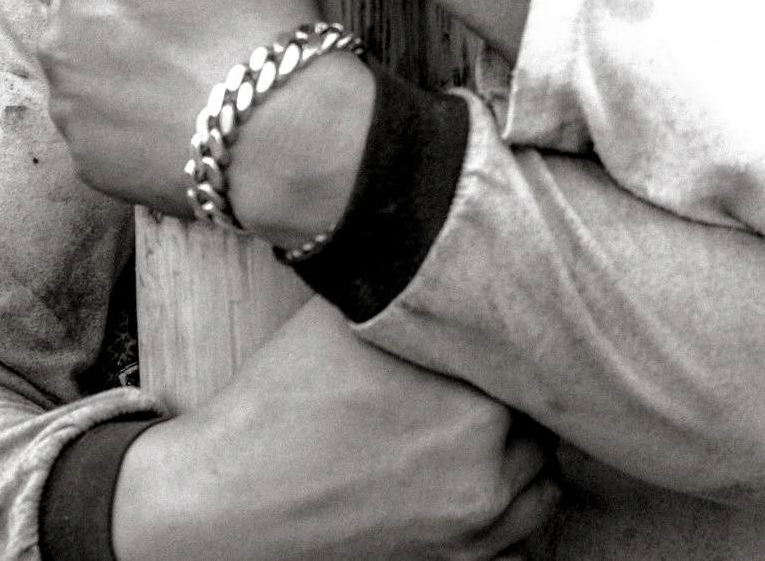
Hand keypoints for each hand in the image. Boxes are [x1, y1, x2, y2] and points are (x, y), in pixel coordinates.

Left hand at [42, 0, 373, 247]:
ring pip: (82, 54)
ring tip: (183, 68)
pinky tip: (174, 108)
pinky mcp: (80, 148)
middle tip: (191, 20)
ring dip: (115, 53)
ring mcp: (66, 93)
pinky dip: (123, 110)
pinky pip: (95, 115)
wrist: (279, 127)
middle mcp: (59, 25)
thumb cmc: (259, 13)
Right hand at [113, 298, 558, 560]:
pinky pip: (520, 532)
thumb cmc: (278, 403)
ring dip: (523, 448)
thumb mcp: (350, 316)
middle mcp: (489, 474)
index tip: (496, 327)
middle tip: (483, 370)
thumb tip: (457, 233)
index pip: (540, 359)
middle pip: (544, 419)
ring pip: (541, 480)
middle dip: (518, 392)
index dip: (519, 338)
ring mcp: (472, 530)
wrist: (221, 503)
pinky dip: (510, 502)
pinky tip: (477, 470)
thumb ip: (416, 280)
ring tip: (482, 419)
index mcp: (480, 407)